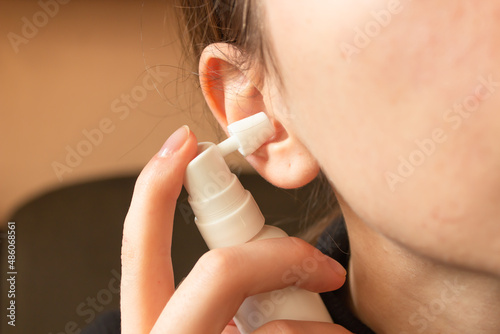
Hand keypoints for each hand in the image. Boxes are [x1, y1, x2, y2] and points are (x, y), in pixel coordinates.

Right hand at [120, 126, 351, 333]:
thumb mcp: (213, 329)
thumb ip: (216, 301)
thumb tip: (262, 261)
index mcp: (151, 329)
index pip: (140, 250)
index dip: (154, 189)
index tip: (184, 140)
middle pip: (221, 273)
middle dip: (282, 260)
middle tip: (325, 268)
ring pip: (277, 324)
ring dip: (319, 323)